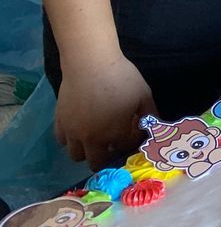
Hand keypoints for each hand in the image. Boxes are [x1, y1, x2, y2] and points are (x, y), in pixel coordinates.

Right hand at [55, 54, 154, 168]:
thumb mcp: (144, 95)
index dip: (132, 141)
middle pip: (97, 163)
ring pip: (76, 156)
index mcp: (115, 134)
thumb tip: (155, 128)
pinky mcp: (59, 122)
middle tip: (114, 144)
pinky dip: (70, 139)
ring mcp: (72, 132)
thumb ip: (150, 115)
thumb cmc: (121, 78)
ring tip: (95, 138)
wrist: (90, 63)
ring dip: (87, 151)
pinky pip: (61, 141)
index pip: (125, 148)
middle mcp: (92, 139)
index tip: (134, 130)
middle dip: (108, 158)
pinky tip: (80, 128)